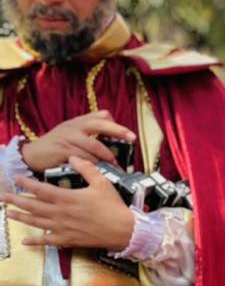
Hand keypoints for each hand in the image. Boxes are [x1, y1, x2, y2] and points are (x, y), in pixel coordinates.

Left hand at [1, 158, 135, 251]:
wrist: (124, 230)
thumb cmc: (113, 206)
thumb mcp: (102, 182)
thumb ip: (86, 168)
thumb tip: (72, 157)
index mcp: (67, 198)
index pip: (40, 189)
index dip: (26, 183)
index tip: (16, 178)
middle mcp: (60, 214)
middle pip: (32, 206)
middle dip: (15, 201)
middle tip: (3, 196)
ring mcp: (62, 228)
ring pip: (36, 223)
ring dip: (20, 218)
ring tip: (8, 213)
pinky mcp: (67, 240)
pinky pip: (47, 242)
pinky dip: (35, 242)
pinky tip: (24, 241)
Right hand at [20, 112, 136, 174]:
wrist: (31, 155)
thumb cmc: (55, 146)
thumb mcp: (70, 134)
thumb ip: (88, 135)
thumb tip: (111, 143)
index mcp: (79, 122)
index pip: (101, 115)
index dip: (116, 124)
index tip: (129, 134)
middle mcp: (74, 126)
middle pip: (100, 124)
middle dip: (119, 131)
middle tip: (132, 138)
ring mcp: (68, 137)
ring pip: (94, 144)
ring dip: (107, 156)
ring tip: (116, 165)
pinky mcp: (63, 150)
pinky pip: (83, 157)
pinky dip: (93, 164)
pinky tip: (99, 170)